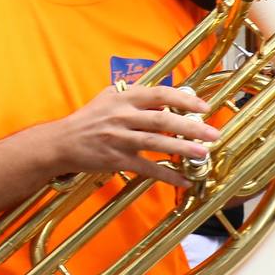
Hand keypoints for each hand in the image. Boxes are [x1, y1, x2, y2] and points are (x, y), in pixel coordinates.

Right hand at [52, 84, 220, 186]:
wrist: (61, 141)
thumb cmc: (87, 120)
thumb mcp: (109, 99)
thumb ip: (136, 97)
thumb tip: (168, 98)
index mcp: (123, 98)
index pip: (160, 94)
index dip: (184, 99)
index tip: (203, 107)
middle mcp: (122, 116)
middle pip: (163, 119)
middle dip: (191, 126)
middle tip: (213, 133)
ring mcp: (119, 138)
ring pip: (156, 142)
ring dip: (182, 148)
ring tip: (203, 153)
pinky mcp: (116, 159)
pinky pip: (146, 167)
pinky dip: (167, 175)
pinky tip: (183, 180)